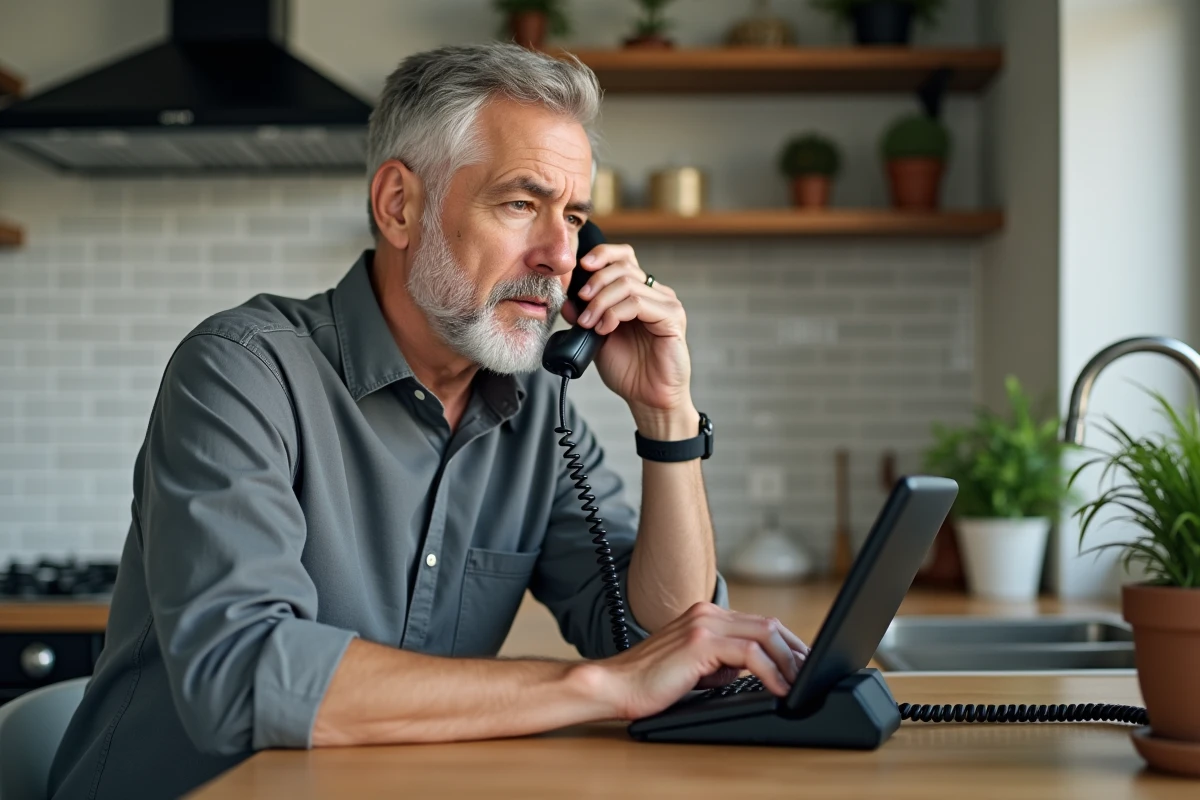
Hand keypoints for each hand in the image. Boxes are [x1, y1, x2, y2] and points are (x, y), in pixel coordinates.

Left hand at [564, 243, 693, 437]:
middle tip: (581, 304)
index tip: (580, 266)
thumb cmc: (629, 370)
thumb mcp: (597, 338)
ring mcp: (666, 305)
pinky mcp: (672, 318)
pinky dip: (614, 313)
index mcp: (640, 293)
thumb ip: (585, 316)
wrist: (647, 398)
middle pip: (623, 267)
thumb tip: (567, 299)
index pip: (624, 256)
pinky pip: (638, 303)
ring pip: (627, 284)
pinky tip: (605, 329)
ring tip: (589, 324)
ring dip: (600, 302)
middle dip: (594, 283)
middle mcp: (656, 294)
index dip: (602, 255)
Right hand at [592, 602, 809, 720]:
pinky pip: (749, 654)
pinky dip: (770, 672)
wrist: (615, 685)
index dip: (788, 644)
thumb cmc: (651, 683)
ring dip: (788, 662)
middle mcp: (707, 613)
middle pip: (768, 626)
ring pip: (764, 635)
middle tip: (811, 675)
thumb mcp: (697, 668)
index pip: (759, 624)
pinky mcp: (699, 642)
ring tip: (800, 684)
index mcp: (706, 616)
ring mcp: (703, 624)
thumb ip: (723, 663)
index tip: (804, 665)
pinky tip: (777, 689)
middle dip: (796, 651)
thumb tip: (754, 671)